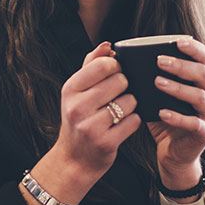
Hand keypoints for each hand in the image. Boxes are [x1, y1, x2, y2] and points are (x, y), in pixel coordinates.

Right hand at [38, 42, 142, 198]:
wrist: (74, 159)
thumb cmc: (79, 119)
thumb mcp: (77, 91)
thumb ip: (91, 65)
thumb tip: (107, 45)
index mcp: (70, 89)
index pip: (103, 65)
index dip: (116, 67)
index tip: (115, 74)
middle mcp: (77, 106)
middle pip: (120, 81)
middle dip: (125, 87)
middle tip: (117, 96)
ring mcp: (91, 126)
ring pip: (130, 101)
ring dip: (130, 105)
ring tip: (119, 112)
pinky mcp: (106, 142)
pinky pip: (134, 121)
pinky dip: (133, 121)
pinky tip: (122, 125)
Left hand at [147, 37, 204, 186]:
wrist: (173, 153)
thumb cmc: (163, 119)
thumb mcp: (154, 95)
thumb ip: (146, 76)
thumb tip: (119, 56)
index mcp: (202, 81)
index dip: (194, 48)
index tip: (176, 41)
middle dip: (182, 66)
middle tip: (159, 61)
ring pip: (201, 97)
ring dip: (179, 88)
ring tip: (157, 83)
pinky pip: (196, 123)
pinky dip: (179, 117)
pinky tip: (162, 113)